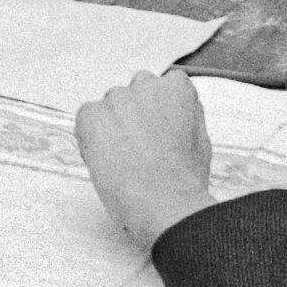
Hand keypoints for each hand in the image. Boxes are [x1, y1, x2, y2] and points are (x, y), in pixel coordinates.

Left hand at [72, 70, 216, 251]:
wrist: (161, 201)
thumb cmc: (182, 179)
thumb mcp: (200, 141)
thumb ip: (187, 116)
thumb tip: (176, 113)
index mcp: (175, 88)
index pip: (163, 86)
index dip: (158, 111)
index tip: (156, 128)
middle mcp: (144, 85)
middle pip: (134, 93)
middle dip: (133, 115)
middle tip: (137, 147)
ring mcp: (115, 98)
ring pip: (109, 108)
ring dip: (112, 126)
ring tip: (123, 159)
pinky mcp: (90, 114)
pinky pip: (86, 119)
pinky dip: (90, 136)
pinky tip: (107, 158)